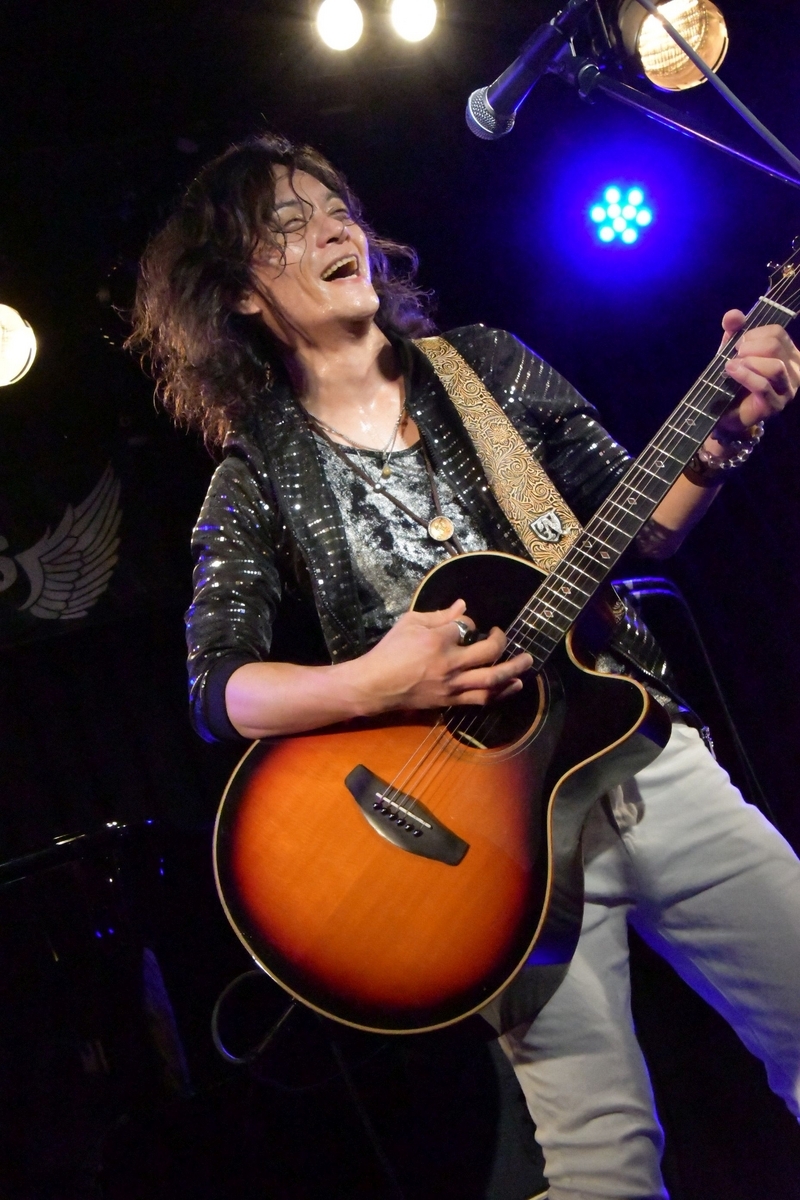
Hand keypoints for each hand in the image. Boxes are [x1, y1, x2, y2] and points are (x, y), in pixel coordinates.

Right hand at [357, 598, 532, 712]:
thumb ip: (438, 615)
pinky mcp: (451, 701)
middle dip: (504, 642)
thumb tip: (463, 606)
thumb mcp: (409, 623)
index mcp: (438, 641)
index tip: (466, 624)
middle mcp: (450, 664)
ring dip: (514, 670)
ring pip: (492, 680)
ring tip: (527, 663)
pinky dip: (501, 693)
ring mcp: (452, 686)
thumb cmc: (389, 651)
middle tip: (507, 636)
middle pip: (490, 652)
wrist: (375, 685)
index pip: (467, 626)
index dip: (471, 623)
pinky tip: (514, 686)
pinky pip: (481, 699)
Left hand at [714, 309, 799, 437]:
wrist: (727, 413)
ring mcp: (788, 389)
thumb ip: (734, 331)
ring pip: (775, 366)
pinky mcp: (776, 405)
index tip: (738, 343)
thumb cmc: (736, 380)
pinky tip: (732, 371)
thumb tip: (733, 314)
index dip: (754, 333)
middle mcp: (794, 370)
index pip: (777, 333)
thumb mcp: (734, 351)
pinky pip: (763, 386)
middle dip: (750, 347)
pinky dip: (745, 376)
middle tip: (735, 355)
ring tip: (732, 366)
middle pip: (776, 346)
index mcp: (788, 353)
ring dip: (749, 362)